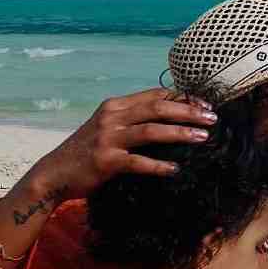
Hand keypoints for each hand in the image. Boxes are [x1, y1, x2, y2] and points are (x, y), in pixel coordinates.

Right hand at [25, 88, 217, 201]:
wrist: (54, 173)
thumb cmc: (86, 152)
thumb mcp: (107, 128)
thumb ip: (132, 120)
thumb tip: (168, 117)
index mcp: (115, 106)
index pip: (155, 95)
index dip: (183, 98)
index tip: (206, 104)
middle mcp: (112, 117)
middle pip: (157, 108)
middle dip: (188, 111)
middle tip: (212, 118)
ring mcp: (108, 138)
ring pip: (151, 131)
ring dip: (180, 133)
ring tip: (203, 137)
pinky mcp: (105, 161)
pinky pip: (138, 162)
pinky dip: (159, 165)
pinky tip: (176, 169)